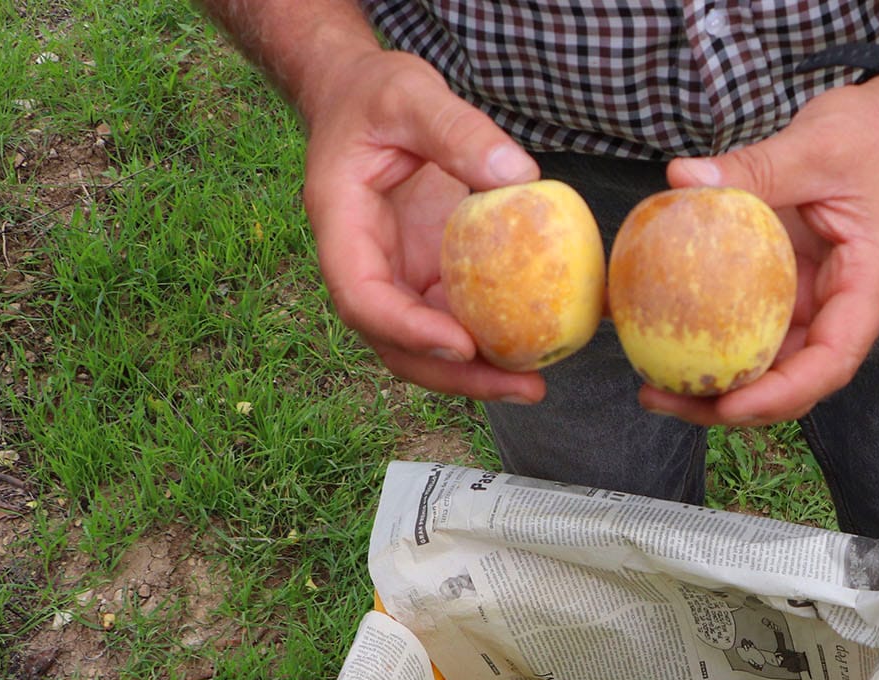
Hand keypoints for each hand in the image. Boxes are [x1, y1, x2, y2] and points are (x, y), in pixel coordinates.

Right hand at [298, 49, 547, 402]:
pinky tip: (537, 344)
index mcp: (341, 224)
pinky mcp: (427, 276)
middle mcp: (365, 264)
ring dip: (476, 373)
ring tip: (535, 383)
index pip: (363, 297)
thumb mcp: (411, 93)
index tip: (463, 345)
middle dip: (455, 377)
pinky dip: (490, 337)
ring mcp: (397, 276)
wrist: (359, 97)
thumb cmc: (375, 94)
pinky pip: (454, 319)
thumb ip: (457, 129)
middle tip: (523, 387)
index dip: (407, 330)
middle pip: (396, 343)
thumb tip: (520, 177)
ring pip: (425, 345)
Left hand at [646, 77, 878, 425]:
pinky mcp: (785, 285)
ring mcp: (810, 300)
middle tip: (661, 397)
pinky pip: (748, 322)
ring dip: (713, 381)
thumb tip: (682, 180)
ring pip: (766, 361)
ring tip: (651, 385)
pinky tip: (659, 334)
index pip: (830, 360)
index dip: (782, 393)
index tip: (730, 405)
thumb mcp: (816, 146)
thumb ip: (755, 168)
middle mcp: (838, 306)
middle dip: (730, 404)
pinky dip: (708, 335)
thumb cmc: (873, 137)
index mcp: (865, 286)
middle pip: (790, 378)